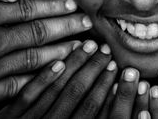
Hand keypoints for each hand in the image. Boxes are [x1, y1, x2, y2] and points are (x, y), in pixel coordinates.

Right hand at [0, 0, 91, 116]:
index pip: (27, 6)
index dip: (53, 3)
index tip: (72, 0)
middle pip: (39, 29)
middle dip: (67, 23)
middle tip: (87, 20)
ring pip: (36, 55)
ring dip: (64, 48)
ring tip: (84, 42)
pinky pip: (22, 83)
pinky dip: (43, 75)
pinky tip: (61, 68)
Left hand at [0, 42, 116, 118]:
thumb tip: (112, 99)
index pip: (95, 110)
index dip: (113, 91)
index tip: (128, 72)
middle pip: (79, 95)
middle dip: (96, 71)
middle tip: (109, 51)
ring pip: (58, 89)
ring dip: (75, 66)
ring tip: (90, 46)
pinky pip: (29, 95)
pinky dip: (45, 78)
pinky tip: (58, 63)